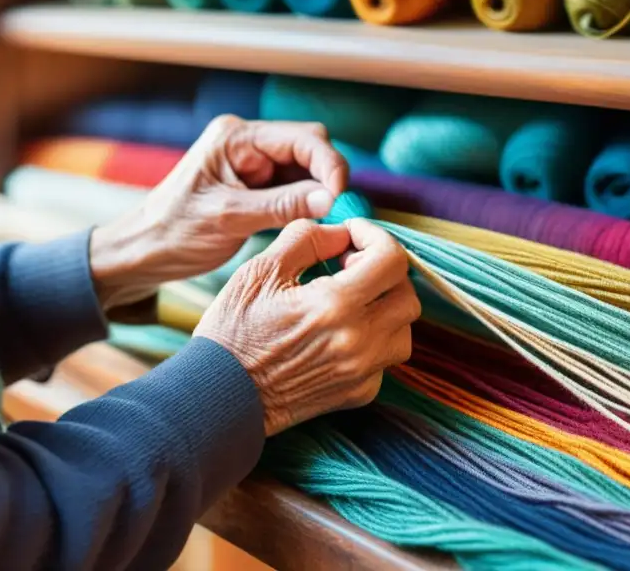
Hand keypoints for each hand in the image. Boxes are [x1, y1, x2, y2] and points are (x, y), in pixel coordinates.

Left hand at [88, 115, 348, 308]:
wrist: (143, 252)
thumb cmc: (174, 232)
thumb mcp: (229, 218)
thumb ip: (282, 206)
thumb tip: (330, 199)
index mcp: (236, 137)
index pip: (302, 138)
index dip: (329, 164)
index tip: (340, 196)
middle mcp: (248, 142)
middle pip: (310, 147)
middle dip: (326, 176)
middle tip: (332, 212)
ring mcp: (253, 163)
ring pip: (307, 169)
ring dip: (318, 192)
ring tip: (319, 221)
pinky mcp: (257, 185)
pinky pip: (295, 187)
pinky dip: (306, 203)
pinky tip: (306, 221)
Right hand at [196, 218, 419, 436]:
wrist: (221, 397)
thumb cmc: (234, 330)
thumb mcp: (260, 270)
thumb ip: (307, 239)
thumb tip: (341, 232)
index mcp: (335, 305)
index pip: (392, 260)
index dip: (375, 236)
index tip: (352, 235)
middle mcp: (358, 341)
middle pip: (408, 294)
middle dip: (384, 271)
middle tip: (350, 265)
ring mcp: (362, 371)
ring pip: (405, 328)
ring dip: (386, 306)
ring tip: (351, 299)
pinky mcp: (358, 393)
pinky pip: (387, 358)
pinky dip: (375, 338)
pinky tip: (342, 331)